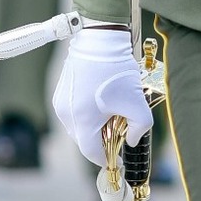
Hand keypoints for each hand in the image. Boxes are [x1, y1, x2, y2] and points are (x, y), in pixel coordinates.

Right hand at [51, 26, 153, 165]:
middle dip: (102, 140)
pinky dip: (87, 112)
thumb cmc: (116, 71)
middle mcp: (66, 114)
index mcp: (82, 121)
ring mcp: (60, 102)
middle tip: (119, 131)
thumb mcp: (137, 102)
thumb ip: (140, 128)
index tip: (118, 160)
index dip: (107, 159)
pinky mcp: (60, 91)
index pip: (92, 153)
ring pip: (78, 125)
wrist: (99, 39)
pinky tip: (101, 100)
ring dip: (94, 125)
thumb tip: (131, 141)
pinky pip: (74, 111)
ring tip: (111, 112)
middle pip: (84, 139)